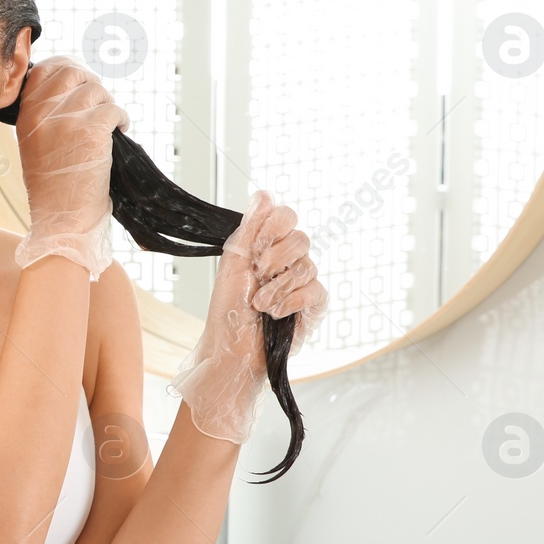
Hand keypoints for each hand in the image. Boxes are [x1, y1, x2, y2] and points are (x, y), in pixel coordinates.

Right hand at [12, 55, 130, 279]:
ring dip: (108, 105)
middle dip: (91, 84)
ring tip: (108, 125)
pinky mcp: (91, 131)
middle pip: (73, 72)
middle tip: (99, 104)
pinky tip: (120, 132)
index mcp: (26, 116)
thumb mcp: (35, 145)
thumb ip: (45, 115)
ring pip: (96, 90)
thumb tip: (73, 87)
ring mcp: (66, 121)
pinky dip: (121, 119)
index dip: (68, 69)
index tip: (81, 82)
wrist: (62, 221)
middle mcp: (42, 114)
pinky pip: (114, 109)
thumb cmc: (53, 189)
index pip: (44, 70)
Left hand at [166, 191, 327, 442]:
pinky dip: (291, 302)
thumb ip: (250, 228)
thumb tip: (264, 193)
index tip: (256, 246)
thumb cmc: (227, 310)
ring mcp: (303, 283)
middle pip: (301, 238)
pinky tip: (275, 314)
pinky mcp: (314, 306)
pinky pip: (316, 291)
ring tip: (259, 304)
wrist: (232, 349)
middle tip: (257, 275)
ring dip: (277, 286)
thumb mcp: (233, 263)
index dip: (274, 226)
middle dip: (274, 258)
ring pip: (308, 266)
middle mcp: (288, 260)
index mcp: (267, 245)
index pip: (286, 215)